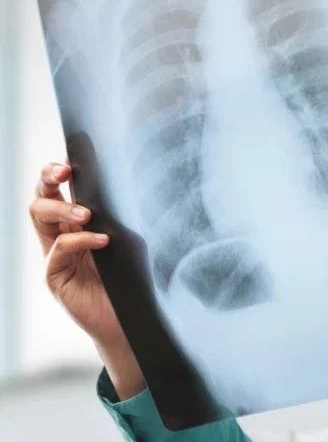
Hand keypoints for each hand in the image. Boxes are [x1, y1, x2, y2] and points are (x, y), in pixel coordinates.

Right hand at [29, 162, 144, 397]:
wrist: (133, 318)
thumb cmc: (135, 276)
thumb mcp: (132, 239)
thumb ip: (121, 216)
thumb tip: (129, 183)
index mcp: (78, 221)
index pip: (58, 188)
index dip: (57, 170)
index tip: (70, 160)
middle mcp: (62, 234)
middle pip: (41, 197)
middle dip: (48, 179)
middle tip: (65, 173)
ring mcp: (55, 256)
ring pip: (40, 218)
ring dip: (62, 209)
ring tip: (86, 214)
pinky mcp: (56, 277)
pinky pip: (57, 250)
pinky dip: (78, 241)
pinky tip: (102, 241)